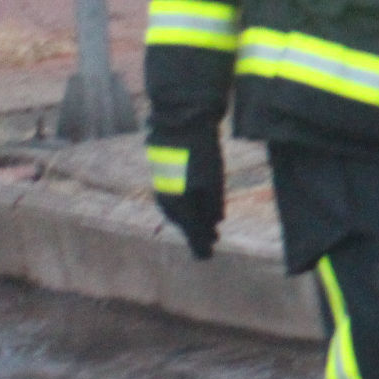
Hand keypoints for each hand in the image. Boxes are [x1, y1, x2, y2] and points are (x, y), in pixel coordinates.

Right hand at [149, 129, 223, 259]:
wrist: (180, 122)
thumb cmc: (201, 153)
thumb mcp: (214, 181)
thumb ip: (214, 204)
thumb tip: (216, 221)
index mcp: (180, 206)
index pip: (193, 232)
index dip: (201, 244)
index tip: (208, 256)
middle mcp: (167, 201)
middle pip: (185, 222)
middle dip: (198, 231)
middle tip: (211, 242)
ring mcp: (162, 188)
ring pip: (179, 210)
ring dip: (193, 218)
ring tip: (207, 225)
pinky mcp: (162, 176)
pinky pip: (175, 198)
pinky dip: (186, 204)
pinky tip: (194, 206)